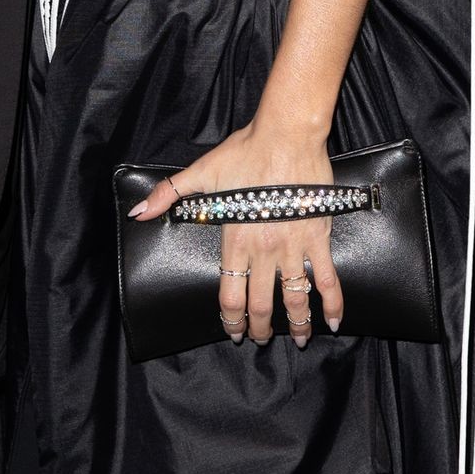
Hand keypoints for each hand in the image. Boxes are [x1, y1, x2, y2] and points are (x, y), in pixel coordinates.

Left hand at [128, 118, 342, 346]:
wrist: (286, 134)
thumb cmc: (245, 151)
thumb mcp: (201, 172)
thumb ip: (169, 194)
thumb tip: (140, 212)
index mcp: (235, 239)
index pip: (230, 295)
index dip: (231, 321)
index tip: (234, 331)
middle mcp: (264, 250)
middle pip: (262, 305)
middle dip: (261, 328)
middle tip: (261, 338)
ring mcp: (293, 246)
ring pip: (296, 298)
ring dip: (297, 324)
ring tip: (299, 339)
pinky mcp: (318, 237)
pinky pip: (328, 278)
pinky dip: (333, 303)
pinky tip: (334, 321)